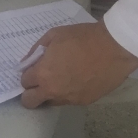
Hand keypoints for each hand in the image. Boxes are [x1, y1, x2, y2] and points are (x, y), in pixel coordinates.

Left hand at [19, 21, 137, 107]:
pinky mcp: (85, 102)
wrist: (113, 48)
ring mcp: (70, 99)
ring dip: (49, 93)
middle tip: (39, 81)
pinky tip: (76, 79)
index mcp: (43, 73)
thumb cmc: (82, 38)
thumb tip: (27, 62)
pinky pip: (68, 100)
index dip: (27, 74)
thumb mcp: (54, 35)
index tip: (33, 69)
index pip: (24, 82)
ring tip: (60, 78)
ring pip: (50, 102)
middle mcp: (54, 91)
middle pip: (30, 102)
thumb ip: (36, 49)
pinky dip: (67, 92)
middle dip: (30, 93)